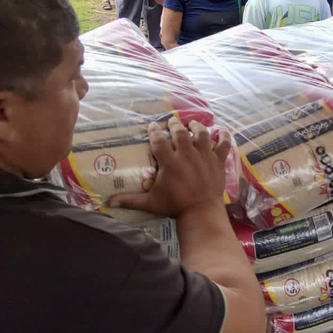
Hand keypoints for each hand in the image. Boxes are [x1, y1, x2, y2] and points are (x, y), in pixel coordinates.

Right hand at [107, 118, 230, 217]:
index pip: (159, 140)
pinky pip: (224, 144)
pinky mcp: (218, 161)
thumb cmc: (174, 206)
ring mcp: (204, 156)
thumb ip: (130, 200)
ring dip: (196, 126)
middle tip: (172, 121)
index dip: (154, 131)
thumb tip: (108, 203)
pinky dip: (224, 136)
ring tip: (192, 123)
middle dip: (175, 124)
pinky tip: (222, 130)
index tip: (152, 125)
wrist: (201, 211)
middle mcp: (187, 154)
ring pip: (202, 134)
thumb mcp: (150, 203)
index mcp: (169, 162)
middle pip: (180, 132)